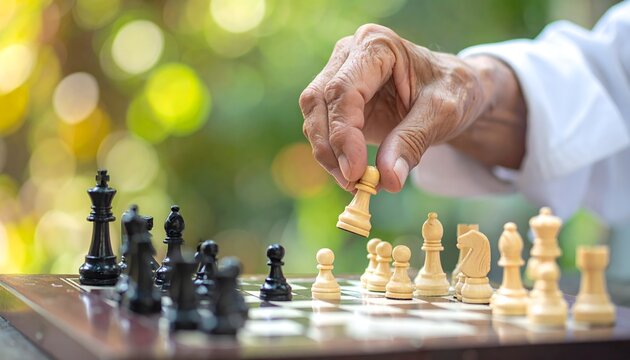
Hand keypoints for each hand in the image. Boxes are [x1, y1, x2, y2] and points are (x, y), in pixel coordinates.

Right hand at [299, 24, 524, 191]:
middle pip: (319, 101)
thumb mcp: (442, 113)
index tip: (355, 172)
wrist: (453, 91)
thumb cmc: (452, 91)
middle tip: (352, 182)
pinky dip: (333, 155)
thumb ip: (413, 141)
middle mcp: (349, 55)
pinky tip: (354, 174)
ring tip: (354, 183)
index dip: (343, 133)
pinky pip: (322, 129)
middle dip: (330, 147)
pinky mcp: (336, 101)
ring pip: (314, 117)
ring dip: (328, 154)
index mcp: (376, 45)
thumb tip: (388, 179)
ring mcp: (338, 75)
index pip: (344, 90)